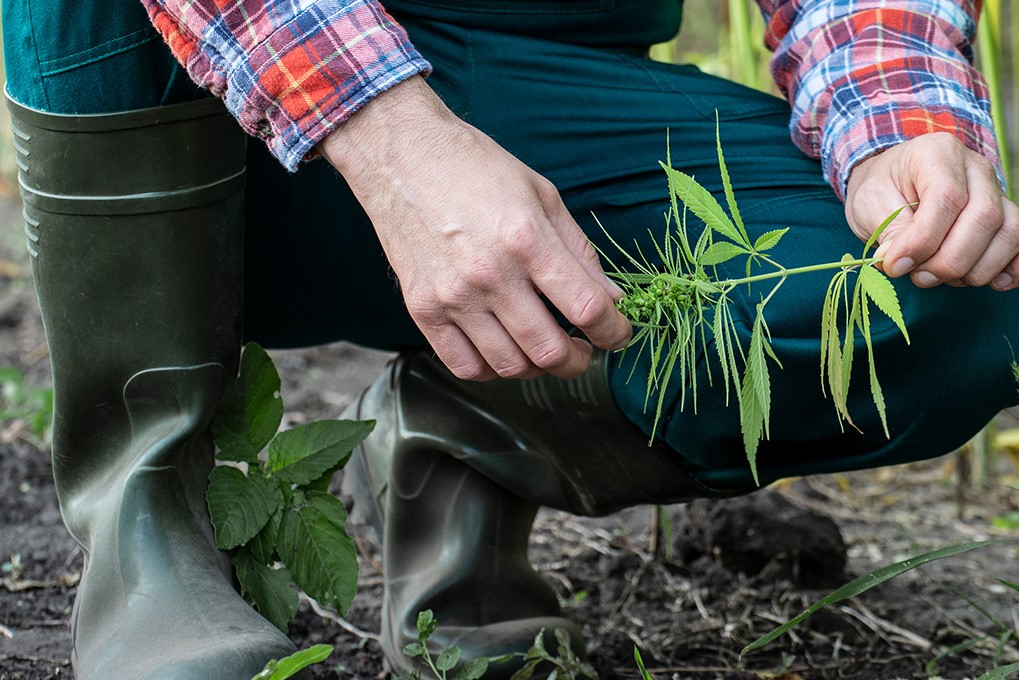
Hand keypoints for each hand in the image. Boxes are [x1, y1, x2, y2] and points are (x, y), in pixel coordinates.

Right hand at [318, 77, 630, 380]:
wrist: (402, 156)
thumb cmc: (475, 168)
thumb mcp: (542, 195)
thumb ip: (579, 252)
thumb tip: (612, 298)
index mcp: (526, 239)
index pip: (587, 308)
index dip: (614, 331)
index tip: (618, 333)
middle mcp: (490, 274)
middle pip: (549, 350)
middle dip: (579, 360)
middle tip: (584, 351)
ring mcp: (452, 296)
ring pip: (510, 366)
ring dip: (538, 368)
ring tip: (544, 349)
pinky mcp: (422, 309)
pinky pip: (464, 365)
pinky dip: (492, 370)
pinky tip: (503, 350)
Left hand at [844, 132, 1018, 290]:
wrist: (892, 183)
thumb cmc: (882, 189)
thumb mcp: (870, 203)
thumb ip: (888, 231)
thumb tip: (900, 263)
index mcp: (938, 154)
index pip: (947, 197)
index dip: (923, 239)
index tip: (896, 265)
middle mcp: (976, 169)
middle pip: (984, 217)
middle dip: (950, 260)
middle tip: (918, 276)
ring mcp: (996, 192)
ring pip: (1009, 233)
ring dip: (975, 269)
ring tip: (938, 277)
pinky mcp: (1005, 216)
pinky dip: (1011, 268)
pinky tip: (989, 283)